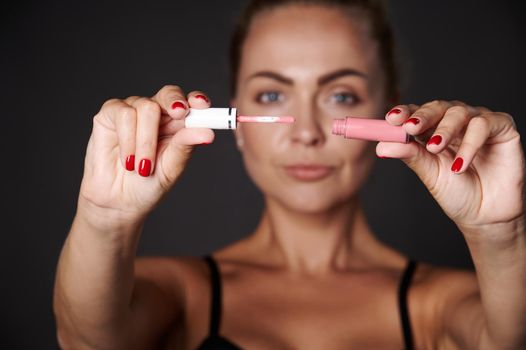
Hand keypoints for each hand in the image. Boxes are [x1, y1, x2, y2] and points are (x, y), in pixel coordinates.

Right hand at [77, 85, 213, 228]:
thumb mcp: (171, 168)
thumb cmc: (147, 185)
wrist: (118, 203)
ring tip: (143, 167)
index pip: (191, 103)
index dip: (197, 100)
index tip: (203, 105)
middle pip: (169, 93)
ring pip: (146, 107)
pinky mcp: (110, 115)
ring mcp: (133, 111)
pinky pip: (123, 114)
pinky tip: (128, 160)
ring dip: (146, 140)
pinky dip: (128, 140)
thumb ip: (185, 146)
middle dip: (174, 102)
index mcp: (177, 125)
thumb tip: (208, 132)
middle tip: (179, 114)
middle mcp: (157, 114)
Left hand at [377, 100, 524, 234]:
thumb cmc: (457, 193)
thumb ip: (409, 156)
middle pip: (437, 107)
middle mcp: (455, 123)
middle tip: (410, 127)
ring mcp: (478, 123)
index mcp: (433, 131)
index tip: (390, 119)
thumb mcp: (428, 174)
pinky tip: (460, 164)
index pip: (416, 113)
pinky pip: (484, 125)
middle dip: (421, 116)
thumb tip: (382, 146)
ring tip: (434, 149)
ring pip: (459, 112)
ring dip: (444, 130)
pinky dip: (470, 143)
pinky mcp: (502, 128)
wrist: (486, 216)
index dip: (404, 112)